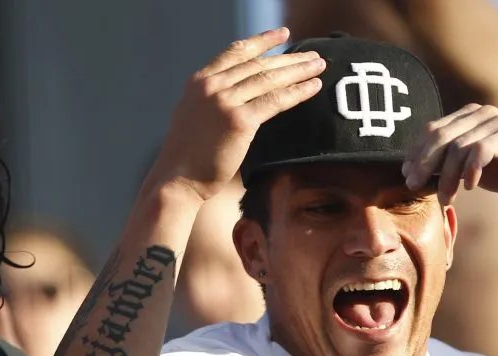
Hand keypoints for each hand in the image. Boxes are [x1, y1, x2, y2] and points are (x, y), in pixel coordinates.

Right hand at [150, 27, 325, 201]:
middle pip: (258, 64)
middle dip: (289, 58)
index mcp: (200, 81)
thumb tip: (238, 95)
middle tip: (314, 54)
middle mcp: (212, 86)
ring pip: (269, 79)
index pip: (236, 52)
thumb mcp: (194, 115)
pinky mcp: (239, 120)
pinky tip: (314, 87)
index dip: (262, 41)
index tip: (283, 35)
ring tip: (319, 65)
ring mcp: (225, 101)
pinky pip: (275, 101)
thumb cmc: (188, 155)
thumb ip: (214, 100)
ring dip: (298, 70)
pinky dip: (298, 92)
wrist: (177, 178)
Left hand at [401, 103, 497, 205]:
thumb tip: (414, 175)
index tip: (407, 176)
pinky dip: (471, 171)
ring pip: (458, 148)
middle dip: (424, 163)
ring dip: (447, 177)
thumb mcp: (473, 169)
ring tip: (446, 199)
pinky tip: (470, 188)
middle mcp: (481, 113)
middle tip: (414, 186)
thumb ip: (449, 166)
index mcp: (469, 116)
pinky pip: (480, 151)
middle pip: (440, 136)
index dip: (416, 153)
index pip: (432, 130)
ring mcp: (496, 122)